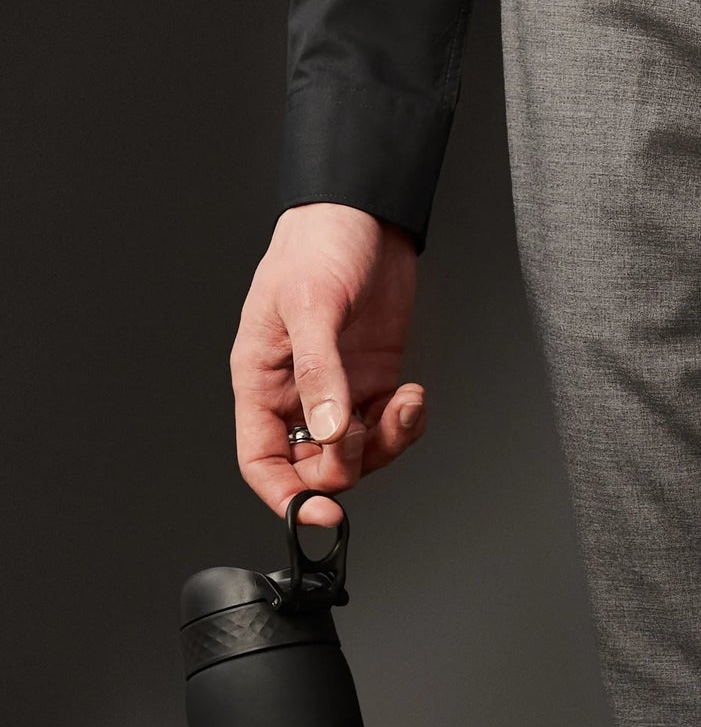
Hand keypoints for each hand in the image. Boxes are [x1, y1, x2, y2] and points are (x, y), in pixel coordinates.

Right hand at [231, 202, 426, 527]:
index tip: (319, 513)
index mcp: (261, 380)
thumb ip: (320, 372)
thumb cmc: (319, 245)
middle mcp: (297, 393)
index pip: (261, 461)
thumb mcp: (311, 305)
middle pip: (314, 467)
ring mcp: (339, 389)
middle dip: (345, 465)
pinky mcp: (373, 380)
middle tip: (366, 430)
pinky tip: (412, 395)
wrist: (365, 214)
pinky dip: (405, 423)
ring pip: (357, 452)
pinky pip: (387, 426)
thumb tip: (326, 430)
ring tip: (403, 402)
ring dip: (385, 442)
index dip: (286, 495)